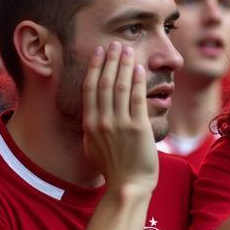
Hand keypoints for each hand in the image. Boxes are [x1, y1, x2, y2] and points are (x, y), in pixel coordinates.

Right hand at [81, 42, 157, 192]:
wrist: (128, 185)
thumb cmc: (114, 168)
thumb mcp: (93, 146)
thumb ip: (92, 128)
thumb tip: (92, 114)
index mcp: (89, 124)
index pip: (90, 88)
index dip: (95, 68)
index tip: (99, 52)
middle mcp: (102, 121)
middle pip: (104, 83)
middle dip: (110, 60)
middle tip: (115, 43)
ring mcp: (119, 124)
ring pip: (120, 87)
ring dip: (123, 65)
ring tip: (127, 50)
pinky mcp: (137, 128)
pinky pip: (137, 99)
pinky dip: (137, 82)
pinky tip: (140, 69)